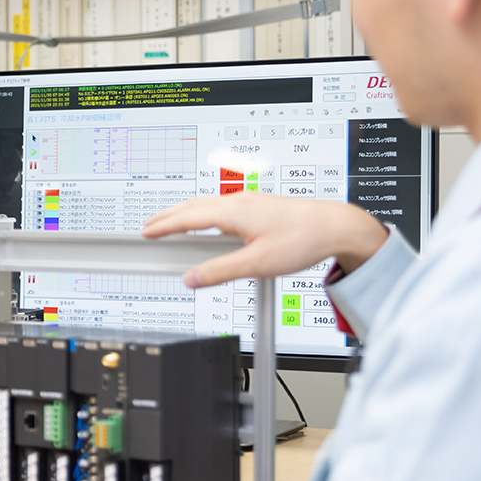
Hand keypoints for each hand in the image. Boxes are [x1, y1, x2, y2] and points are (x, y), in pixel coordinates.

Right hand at [142, 191, 388, 288]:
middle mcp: (238, 202)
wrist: (334, 226)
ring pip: (206, 205)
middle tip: (149, 226)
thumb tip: (192, 278)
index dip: (163, 226)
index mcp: (233, 212)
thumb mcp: (258, 264)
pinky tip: (207, 224)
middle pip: (192, 207)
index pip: (187, 218)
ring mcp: (249, 202)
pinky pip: (220, 207)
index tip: (145, 232)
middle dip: (167, 216)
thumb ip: (221, 272)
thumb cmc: (302, 239)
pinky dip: (202, 214)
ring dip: (184, 214)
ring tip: (171, 224)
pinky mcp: (259, 206)